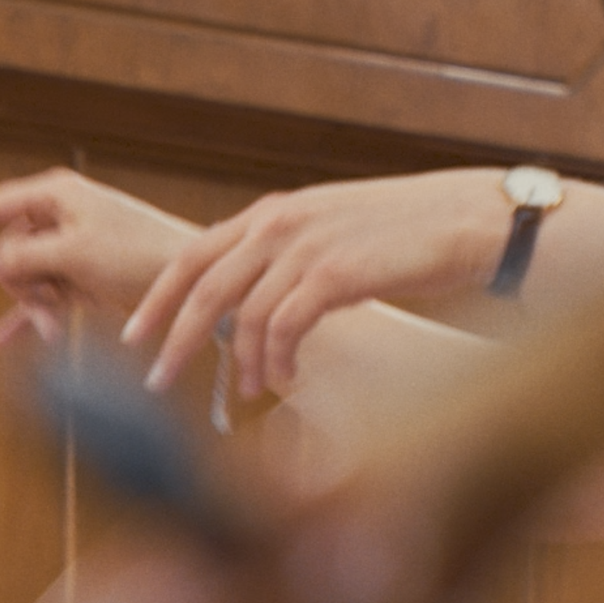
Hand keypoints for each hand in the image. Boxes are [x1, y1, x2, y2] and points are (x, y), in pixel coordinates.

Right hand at [0, 168, 199, 347]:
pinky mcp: (82, 278)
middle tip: (43, 299)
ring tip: (57, 326)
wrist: (190, 282)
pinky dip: (31, 317)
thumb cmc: (138, 252)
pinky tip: (2, 340)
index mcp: (55, 196)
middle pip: (8, 252)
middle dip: (17, 283)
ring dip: (35, 306)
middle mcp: (59, 218)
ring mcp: (70, 249)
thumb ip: (22, 257)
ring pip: (27, 280)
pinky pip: (44, 298)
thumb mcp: (74, 252)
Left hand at [123, 169, 516, 397]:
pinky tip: (289, 380)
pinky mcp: (337, 272)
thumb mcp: (332, 235)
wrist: (468, 221)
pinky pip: (287, 327)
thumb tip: (252, 305)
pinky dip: (280, 360)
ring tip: (253, 389)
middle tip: (155, 379)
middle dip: (174, 337)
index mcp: (274, 213)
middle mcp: (280, 222)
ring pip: (244, 314)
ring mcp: (307, 244)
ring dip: (244, 361)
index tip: (135, 334)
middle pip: (202, 285)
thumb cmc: (406, 236)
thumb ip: (288, 259)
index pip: (192, 254)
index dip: (158, 297)